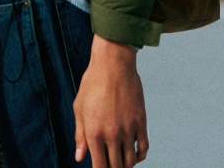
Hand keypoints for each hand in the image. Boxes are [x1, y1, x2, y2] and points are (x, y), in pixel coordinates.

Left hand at [72, 35, 147, 166]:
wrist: (113, 65)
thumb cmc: (92, 85)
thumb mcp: (79, 109)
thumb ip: (80, 135)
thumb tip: (80, 158)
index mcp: (93, 133)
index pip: (99, 166)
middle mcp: (111, 134)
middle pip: (116, 166)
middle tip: (111, 166)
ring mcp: (128, 129)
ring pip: (130, 161)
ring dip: (126, 165)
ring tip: (122, 163)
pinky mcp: (141, 122)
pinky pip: (143, 147)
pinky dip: (140, 156)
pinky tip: (134, 155)